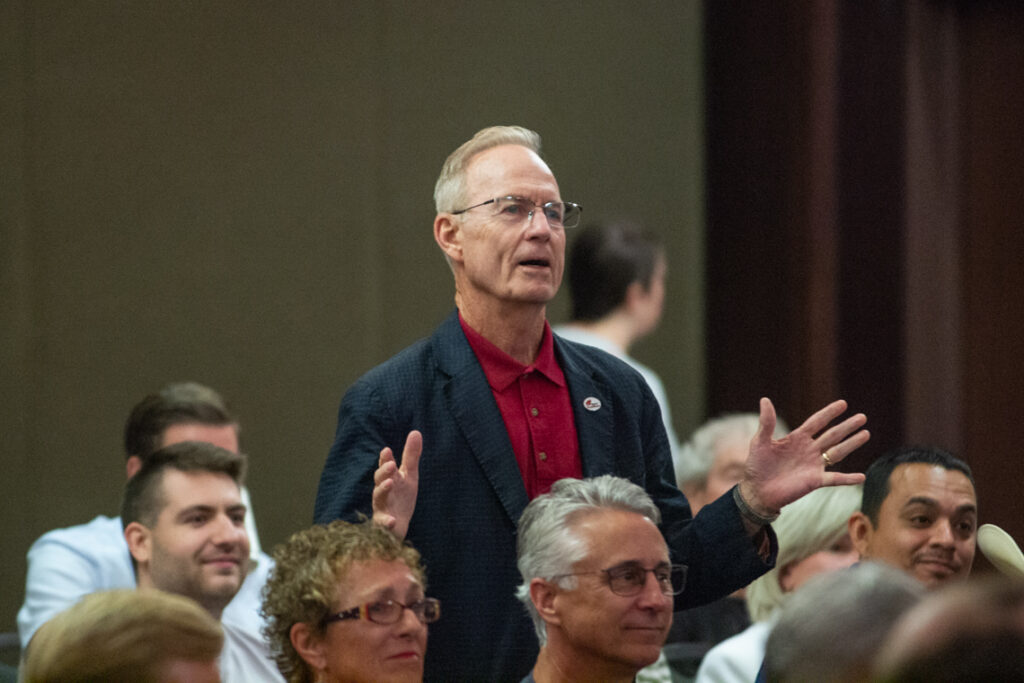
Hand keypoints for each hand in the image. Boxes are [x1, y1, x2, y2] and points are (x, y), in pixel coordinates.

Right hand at [371, 430, 421, 539]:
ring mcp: (381, 508)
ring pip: (378, 499)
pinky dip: (386, 522)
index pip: (385, 467)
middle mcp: (382, 492)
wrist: (398, 527)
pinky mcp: (383, 525)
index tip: (387, 450)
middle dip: (384, 472)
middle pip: (379, 481)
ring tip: (390, 483)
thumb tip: (416, 431)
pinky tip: (392, 521)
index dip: (385, 460)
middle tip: (391, 465)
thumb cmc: (401, 498)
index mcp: (389, 479)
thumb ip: (411, 456)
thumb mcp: (409, 476)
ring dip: (383, 490)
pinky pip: (382, 524)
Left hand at [739, 398, 867, 517]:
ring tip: (866, 433)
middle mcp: (809, 450)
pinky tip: (862, 477)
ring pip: (837, 452)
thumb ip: (766, 422)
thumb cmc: (757, 466)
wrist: (756, 491)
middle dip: (847, 426)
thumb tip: (765, 400)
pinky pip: (835, 478)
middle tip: (862, 417)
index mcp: (797, 438)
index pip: (816, 422)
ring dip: (852, 444)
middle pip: (832, 435)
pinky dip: (848, 478)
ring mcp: (813, 465)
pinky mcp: (814, 481)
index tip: (843, 404)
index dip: (829, 413)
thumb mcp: (760, 441)